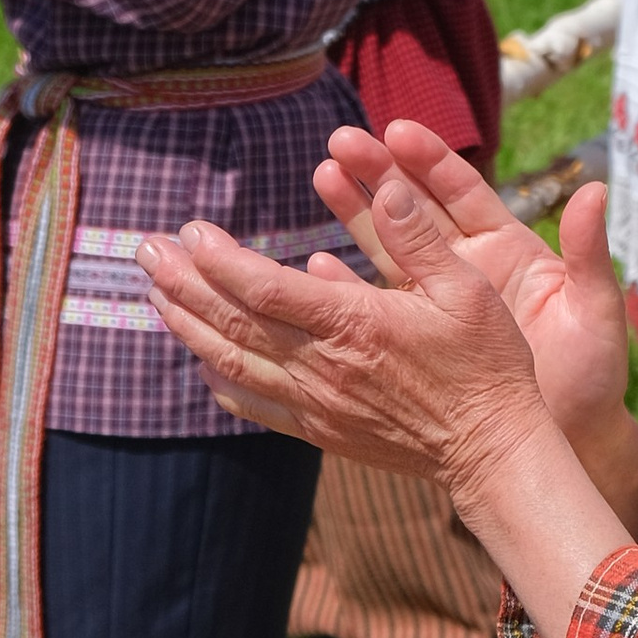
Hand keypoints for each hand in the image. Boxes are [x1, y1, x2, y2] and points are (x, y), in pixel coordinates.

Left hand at [142, 175, 637, 637]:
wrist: (491, 450)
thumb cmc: (486, 362)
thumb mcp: (466, 287)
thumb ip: (418, 237)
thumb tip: (385, 187)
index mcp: (355, 325)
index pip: (265, 289)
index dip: (220, 259)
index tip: (191, 230)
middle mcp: (324, 367)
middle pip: (233, 323)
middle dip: (183, 284)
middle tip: (146, 249)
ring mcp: (317, 403)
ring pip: (232, 363)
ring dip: (187, 327)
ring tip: (155, 294)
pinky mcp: (320, 430)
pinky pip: (254, 404)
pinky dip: (218, 380)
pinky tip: (198, 359)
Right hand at [311, 121, 637, 505]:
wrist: (570, 438)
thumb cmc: (592, 376)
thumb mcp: (595, 312)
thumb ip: (589, 254)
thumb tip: (594, 189)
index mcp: (510, 249)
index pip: (463, 192)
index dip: (430, 161)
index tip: (396, 131)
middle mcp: (470, 267)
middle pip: (417, 208)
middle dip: (379, 172)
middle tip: (341, 141)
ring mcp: (441, 302)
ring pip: (391, 247)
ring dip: (356, 213)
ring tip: (323, 176)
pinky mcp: (420, 339)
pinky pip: (378, 306)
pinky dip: (348, 286)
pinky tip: (316, 266)